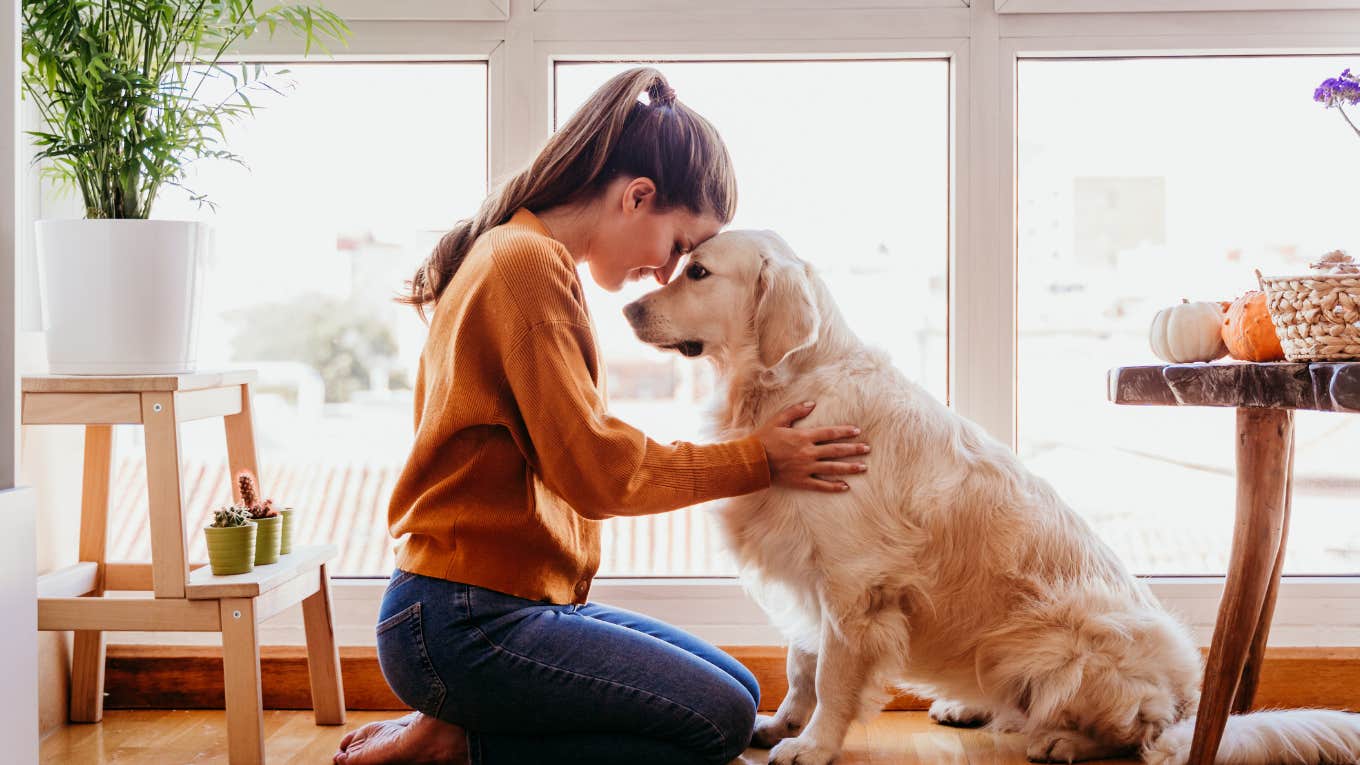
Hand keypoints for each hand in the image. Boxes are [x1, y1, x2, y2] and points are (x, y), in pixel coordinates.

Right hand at [754, 401, 868, 492]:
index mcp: (804, 436)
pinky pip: (821, 484)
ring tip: (863, 468)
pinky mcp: (801, 481)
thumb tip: (812, 403)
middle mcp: (808, 452)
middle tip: (867, 449)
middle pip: (836, 450)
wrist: (753, 461)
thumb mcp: (778, 420)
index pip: (830, 433)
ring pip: (832, 468)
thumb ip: (796, 411)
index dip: (844, 432)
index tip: (857, 431)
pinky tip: (845, 486)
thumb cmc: (764, 439)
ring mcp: (806, 468)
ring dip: (849, 467)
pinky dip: (833, 486)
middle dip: (853, 449)